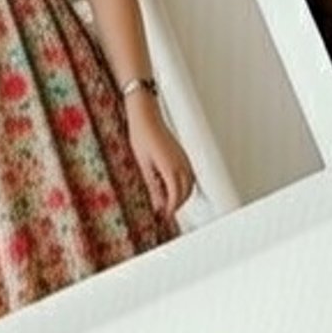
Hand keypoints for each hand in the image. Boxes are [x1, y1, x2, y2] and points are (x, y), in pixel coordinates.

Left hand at [126, 96, 196, 217]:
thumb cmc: (141, 135)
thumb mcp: (143, 164)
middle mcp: (180, 163)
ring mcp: (183, 157)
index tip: (163, 216)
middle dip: (177, 204)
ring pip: (190, 183)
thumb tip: (157, 202)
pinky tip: (173, 186)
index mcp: (170, 168)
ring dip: (182, 195)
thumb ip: (152, 185)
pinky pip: (189, 174)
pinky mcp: (181, 153)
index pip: (175, 196)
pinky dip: (185, 184)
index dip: (170, 209)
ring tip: (169, 202)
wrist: (146, 115)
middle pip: (185, 191)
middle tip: (166, 213)